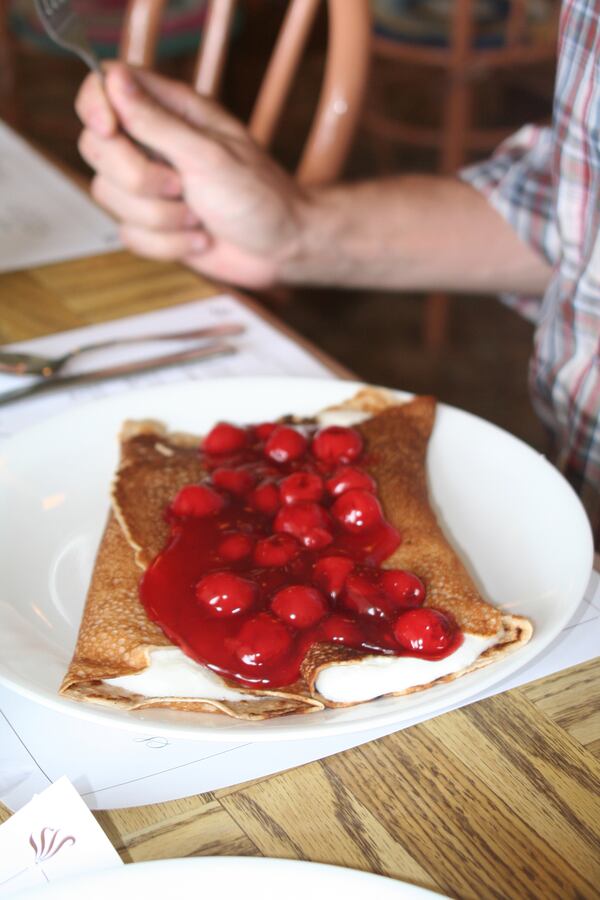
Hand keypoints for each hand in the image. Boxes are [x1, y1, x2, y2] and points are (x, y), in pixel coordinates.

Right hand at [76, 62, 307, 287]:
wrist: (282, 249)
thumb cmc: (259, 195)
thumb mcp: (209, 154)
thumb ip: (157, 122)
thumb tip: (114, 79)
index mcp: (170, 110)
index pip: (104, 86)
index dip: (96, 106)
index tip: (110, 129)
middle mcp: (153, 144)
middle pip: (96, 147)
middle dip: (137, 179)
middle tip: (181, 186)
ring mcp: (150, 186)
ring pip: (108, 196)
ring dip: (160, 218)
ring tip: (199, 215)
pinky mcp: (152, 225)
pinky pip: (128, 235)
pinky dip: (167, 244)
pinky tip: (199, 238)